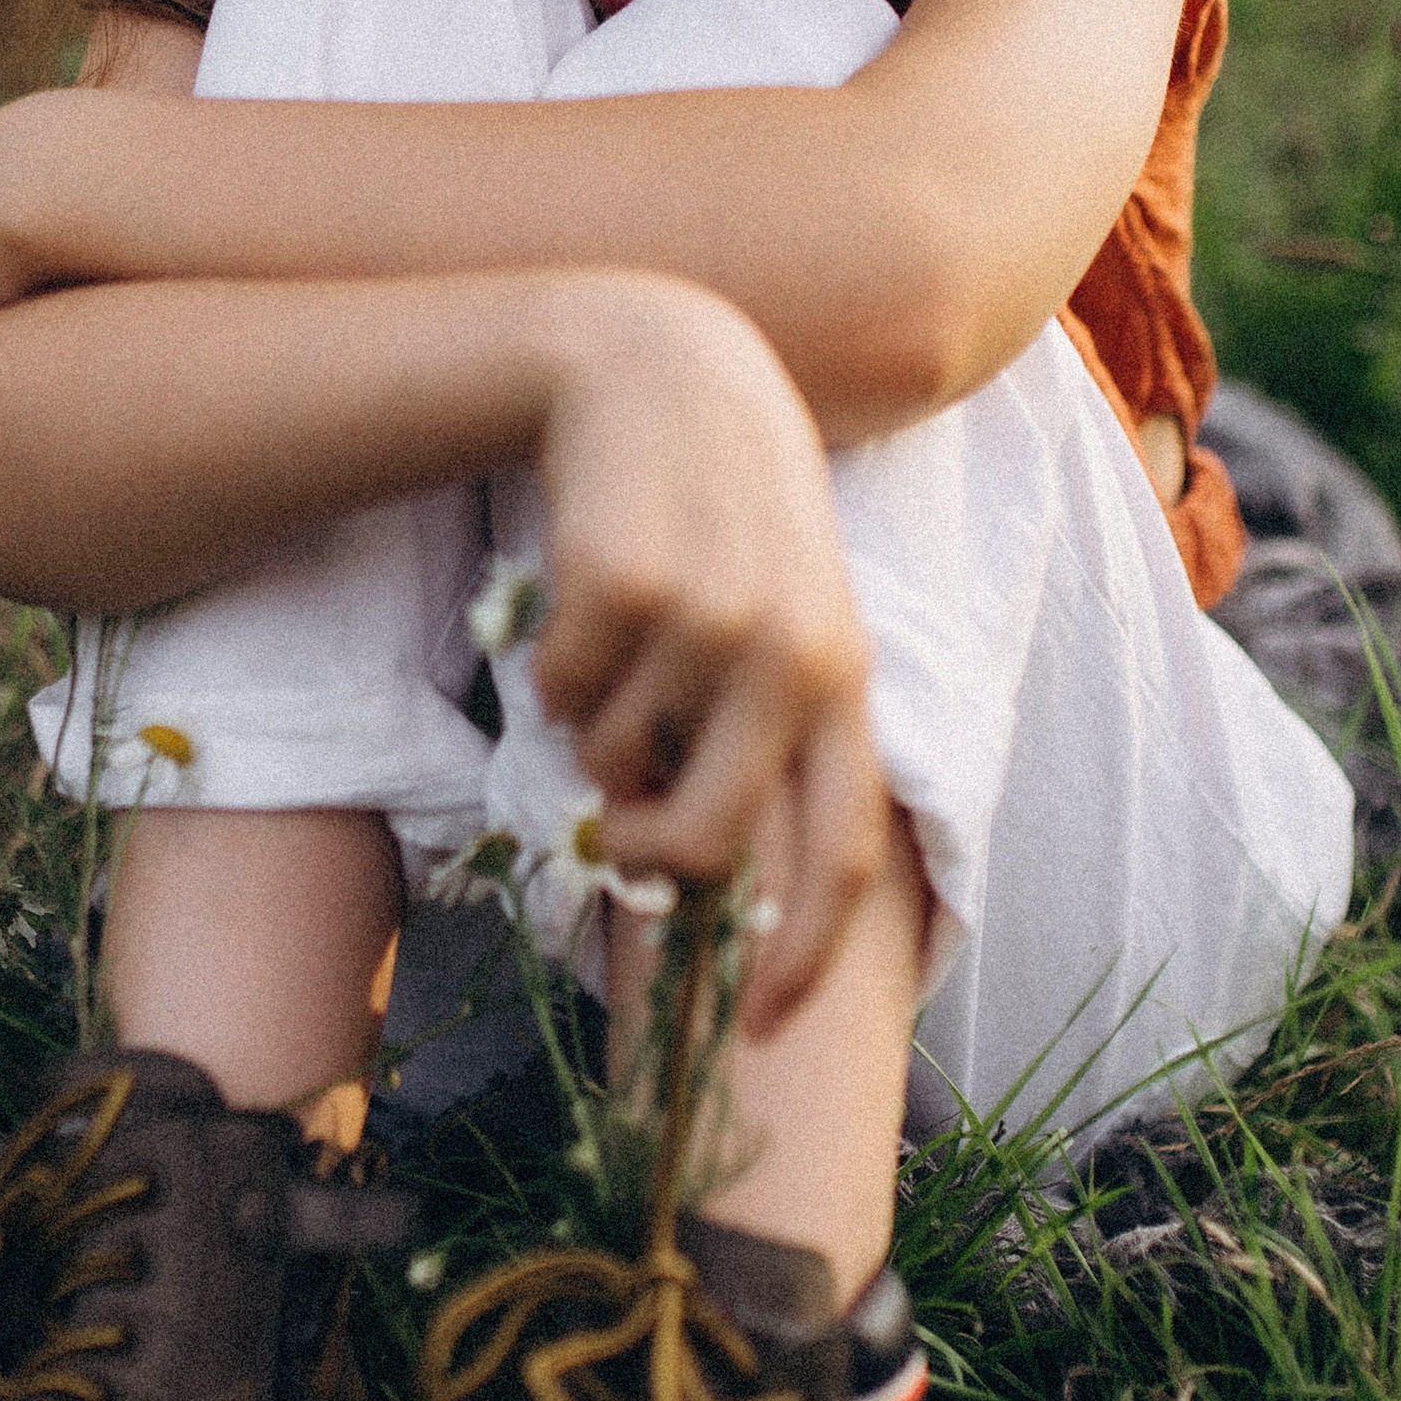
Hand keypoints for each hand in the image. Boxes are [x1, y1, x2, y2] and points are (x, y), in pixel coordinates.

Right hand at [529, 279, 892, 1035]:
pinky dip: (552, 664)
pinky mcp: (622, 582)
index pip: (844, 855)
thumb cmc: (726, 518)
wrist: (665, 367)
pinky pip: (556, 692)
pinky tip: (586, 589)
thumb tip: (684, 873)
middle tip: (615, 823)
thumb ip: (759, 738)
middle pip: (704, 841)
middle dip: (646, 851)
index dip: (805, 957)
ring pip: (609, 761)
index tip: (765, 1033)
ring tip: (626, 632)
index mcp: (848, 681)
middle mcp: (790, 658)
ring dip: (592, 723)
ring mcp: (707, 619)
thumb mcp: (784, 616)